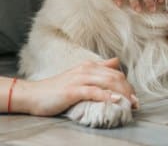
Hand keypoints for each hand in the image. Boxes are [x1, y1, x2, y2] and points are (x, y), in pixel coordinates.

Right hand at [16, 57, 138, 115]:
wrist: (32, 95)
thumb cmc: (55, 89)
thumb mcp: (77, 77)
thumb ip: (94, 72)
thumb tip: (114, 64)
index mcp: (88, 66)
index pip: (115, 71)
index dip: (127, 83)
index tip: (133, 97)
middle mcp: (86, 69)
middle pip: (115, 76)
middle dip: (128, 90)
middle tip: (135, 103)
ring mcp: (79, 79)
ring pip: (108, 82)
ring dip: (122, 93)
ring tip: (130, 104)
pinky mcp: (73, 91)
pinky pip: (94, 92)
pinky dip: (107, 96)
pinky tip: (115, 102)